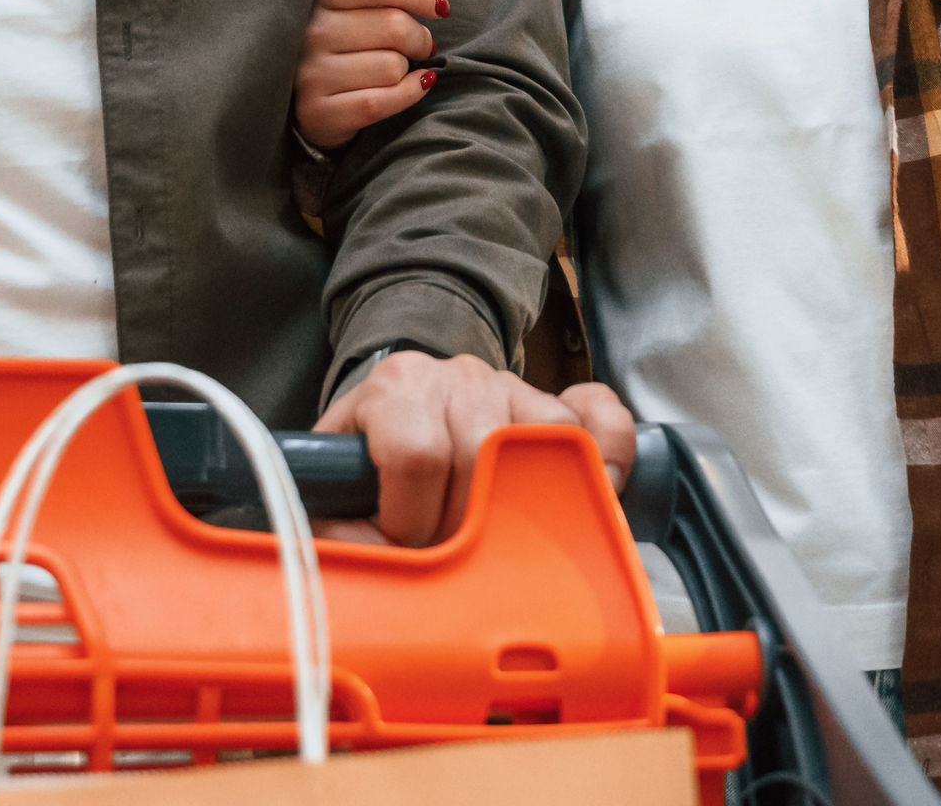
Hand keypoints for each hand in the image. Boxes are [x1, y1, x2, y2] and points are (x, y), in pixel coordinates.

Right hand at [295, 0, 441, 151]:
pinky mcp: (319, 112)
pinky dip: (409, 93)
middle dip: (420, 37)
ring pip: (391, 66)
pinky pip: (381, 101)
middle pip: (393, 25)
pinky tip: (415, 84)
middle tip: (421, 44)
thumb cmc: (340, 38)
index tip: (440, 6)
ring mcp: (310, 74)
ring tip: (402, 66)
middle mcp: (309, 31)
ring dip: (409, 68)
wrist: (306, 100)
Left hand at [311, 350, 637, 545]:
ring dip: (526, 506)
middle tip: (449, 548)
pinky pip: (601, 420)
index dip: (409, 518)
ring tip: (501, 538)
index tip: (402, 545)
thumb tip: (375, 565)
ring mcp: (512, 387)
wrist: (399, 409)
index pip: (417, 454)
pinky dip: (607, 457)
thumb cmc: (366, 462)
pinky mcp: (556, 404)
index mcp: (396, 388)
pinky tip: (599, 493)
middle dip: (464, 524)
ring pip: (542, 443)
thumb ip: (335, 529)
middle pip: (481, 455)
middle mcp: (457, 376)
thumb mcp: (333, 488)